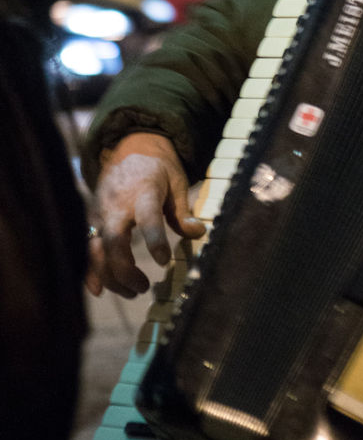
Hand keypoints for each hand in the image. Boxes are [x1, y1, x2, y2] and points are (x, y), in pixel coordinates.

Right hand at [85, 132, 204, 298]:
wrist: (129, 148)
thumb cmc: (157, 168)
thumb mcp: (176, 182)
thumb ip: (183, 211)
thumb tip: (198, 232)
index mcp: (143, 191)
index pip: (147, 217)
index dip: (154, 240)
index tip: (163, 261)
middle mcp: (117, 204)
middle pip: (114, 241)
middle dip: (125, 270)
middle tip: (144, 286)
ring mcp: (100, 214)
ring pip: (97, 251)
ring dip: (111, 276)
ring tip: (133, 291)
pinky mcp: (92, 221)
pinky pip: (87, 249)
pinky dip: (90, 271)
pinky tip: (100, 290)